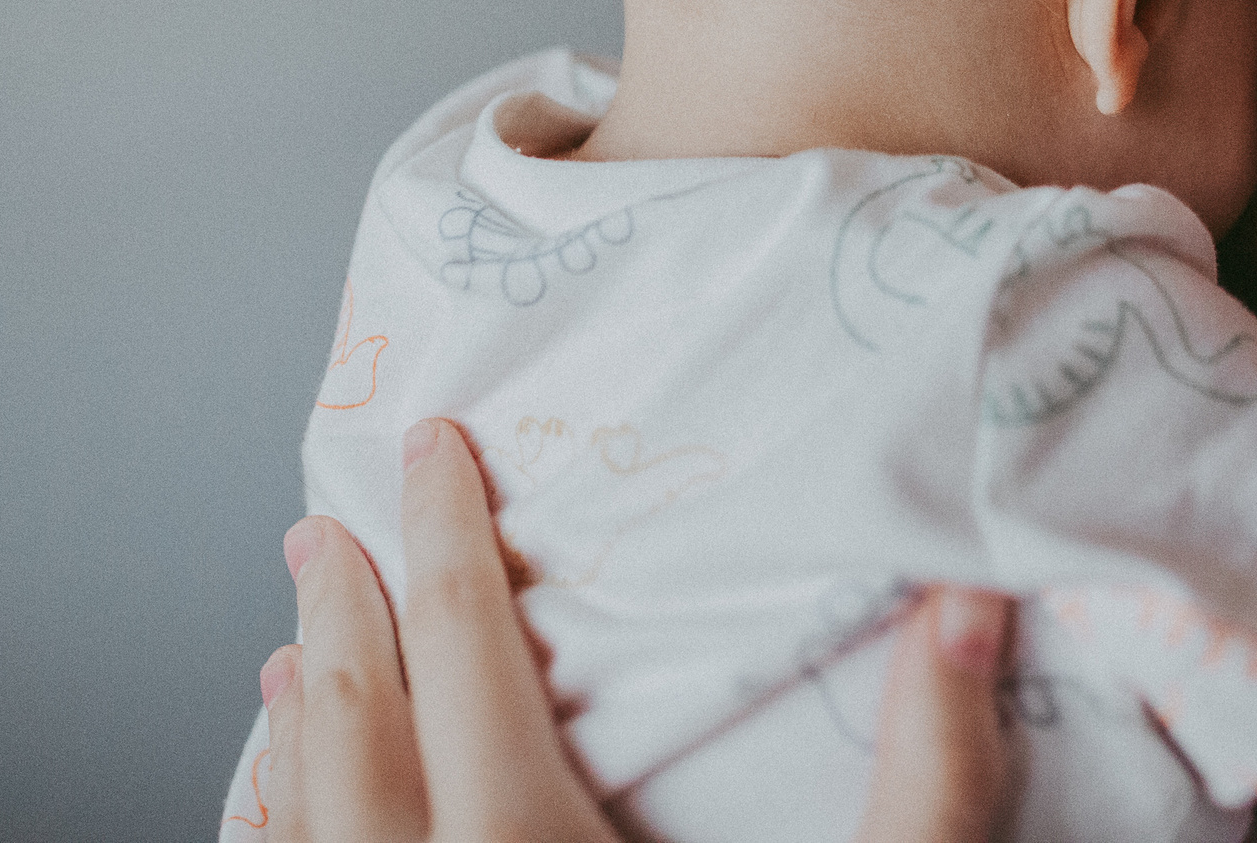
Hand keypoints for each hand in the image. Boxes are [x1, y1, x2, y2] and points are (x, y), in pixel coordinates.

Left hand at [249, 417, 1015, 841]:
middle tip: (323, 527)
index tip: (425, 453)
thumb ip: (925, 779)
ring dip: (296, 733)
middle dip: (336, 614)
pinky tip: (297, 834)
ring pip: (300, 835)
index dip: (437, 536)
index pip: (459, 653)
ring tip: (291, 664)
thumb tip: (964, 611)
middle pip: (352, 729)